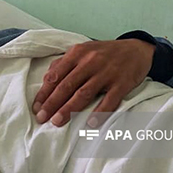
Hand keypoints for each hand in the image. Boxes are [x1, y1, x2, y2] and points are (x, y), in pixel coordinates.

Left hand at [32, 39, 154, 126]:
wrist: (136, 49)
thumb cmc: (104, 53)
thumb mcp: (82, 51)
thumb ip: (63, 63)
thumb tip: (46, 80)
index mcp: (77, 54)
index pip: (56, 75)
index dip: (44, 93)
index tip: (36, 108)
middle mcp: (90, 62)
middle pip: (67, 86)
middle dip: (52, 104)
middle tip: (42, 118)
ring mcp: (106, 73)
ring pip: (83, 93)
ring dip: (69, 109)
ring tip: (57, 122)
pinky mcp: (122, 83)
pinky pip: (109, 100)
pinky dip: (99, 112)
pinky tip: (90, 123)